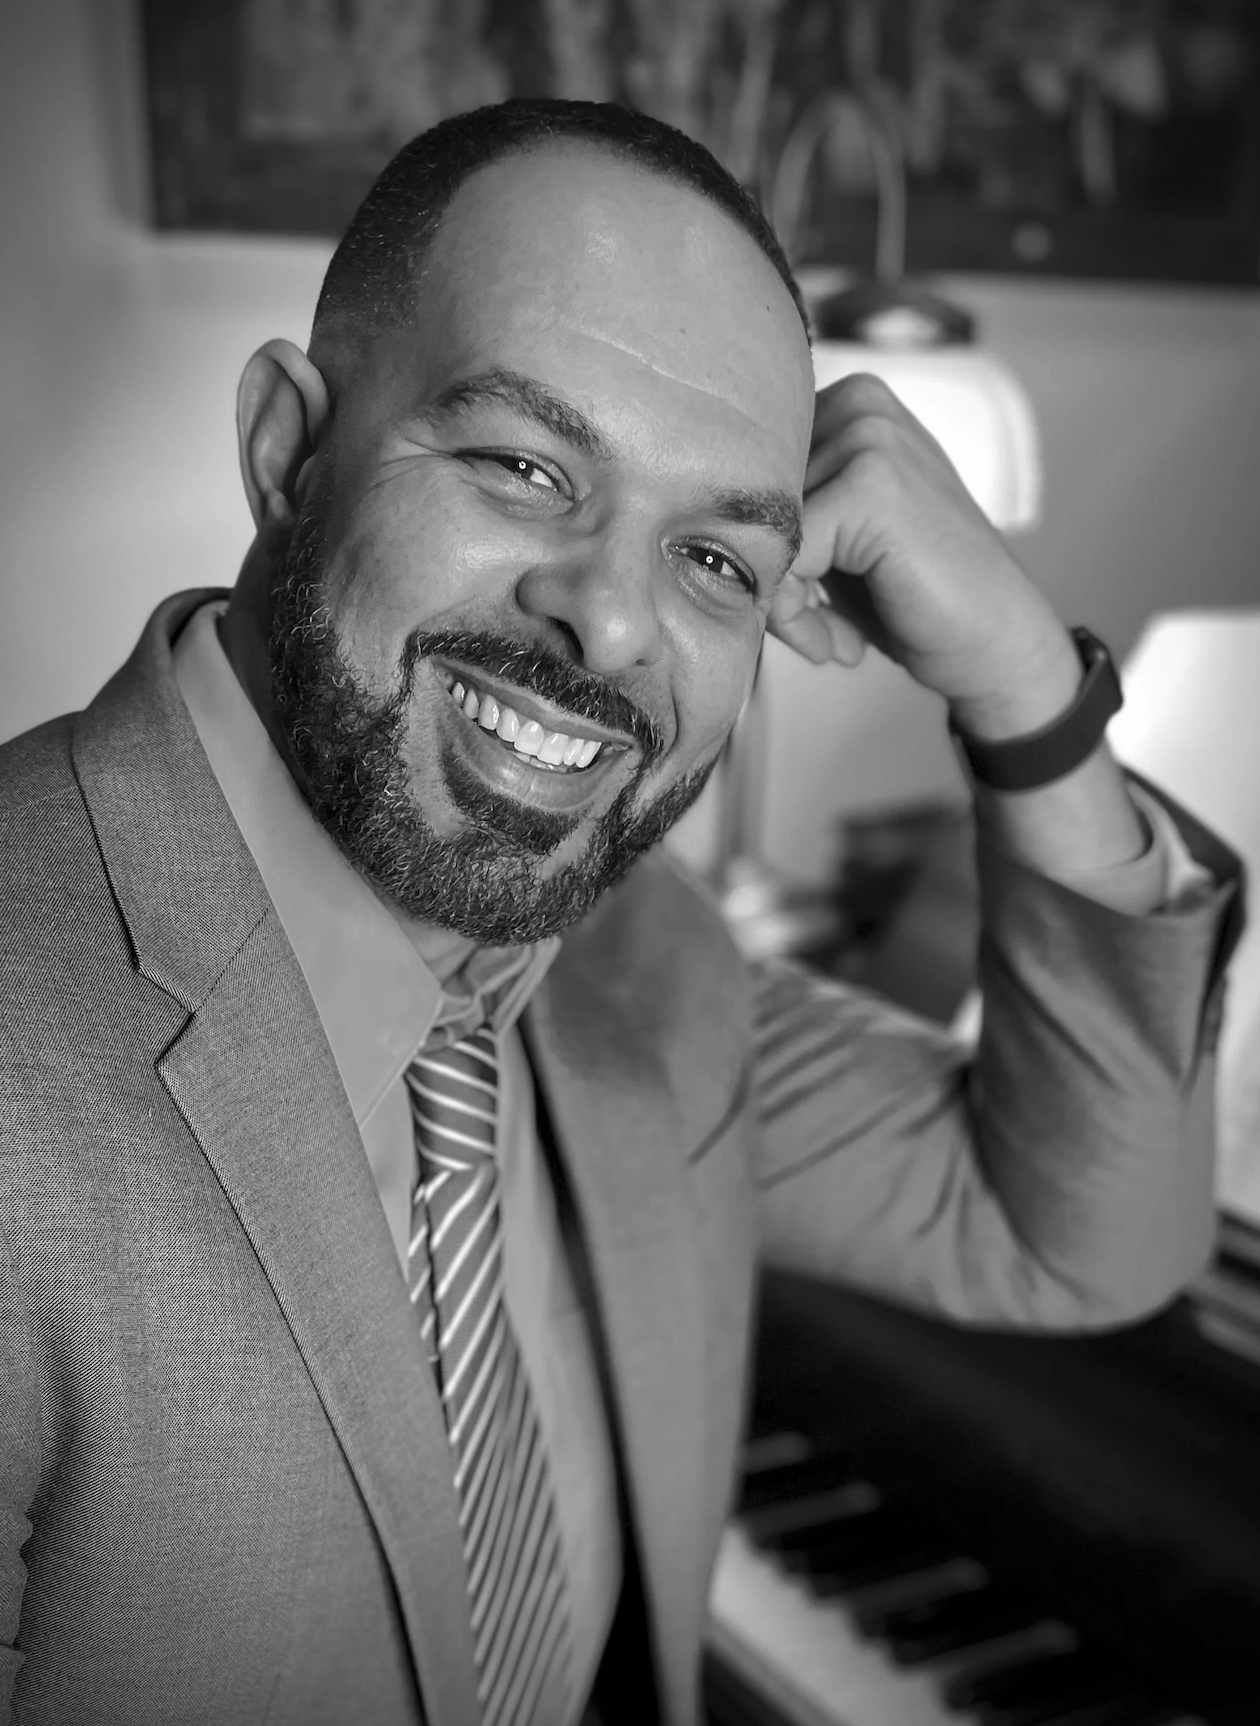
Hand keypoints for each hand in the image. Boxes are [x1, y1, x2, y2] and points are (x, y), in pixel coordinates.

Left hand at [767, 374, 1079, 740]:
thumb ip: (776, 513)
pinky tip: (845, 645)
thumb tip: (679, 520)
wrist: (994, 646)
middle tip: (811, 631)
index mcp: (845, 402)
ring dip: (781, 607)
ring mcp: (870, 438)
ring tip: (828, 638)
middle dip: (764, 578)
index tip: (789, 603)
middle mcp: (858, 403)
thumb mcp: (832, 538)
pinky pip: (784, 560)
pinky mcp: (873, 486)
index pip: (741, 474)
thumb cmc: (910, 596)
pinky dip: (798, 618)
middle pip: (745, 500)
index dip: (751, 547)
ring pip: (761, 532)